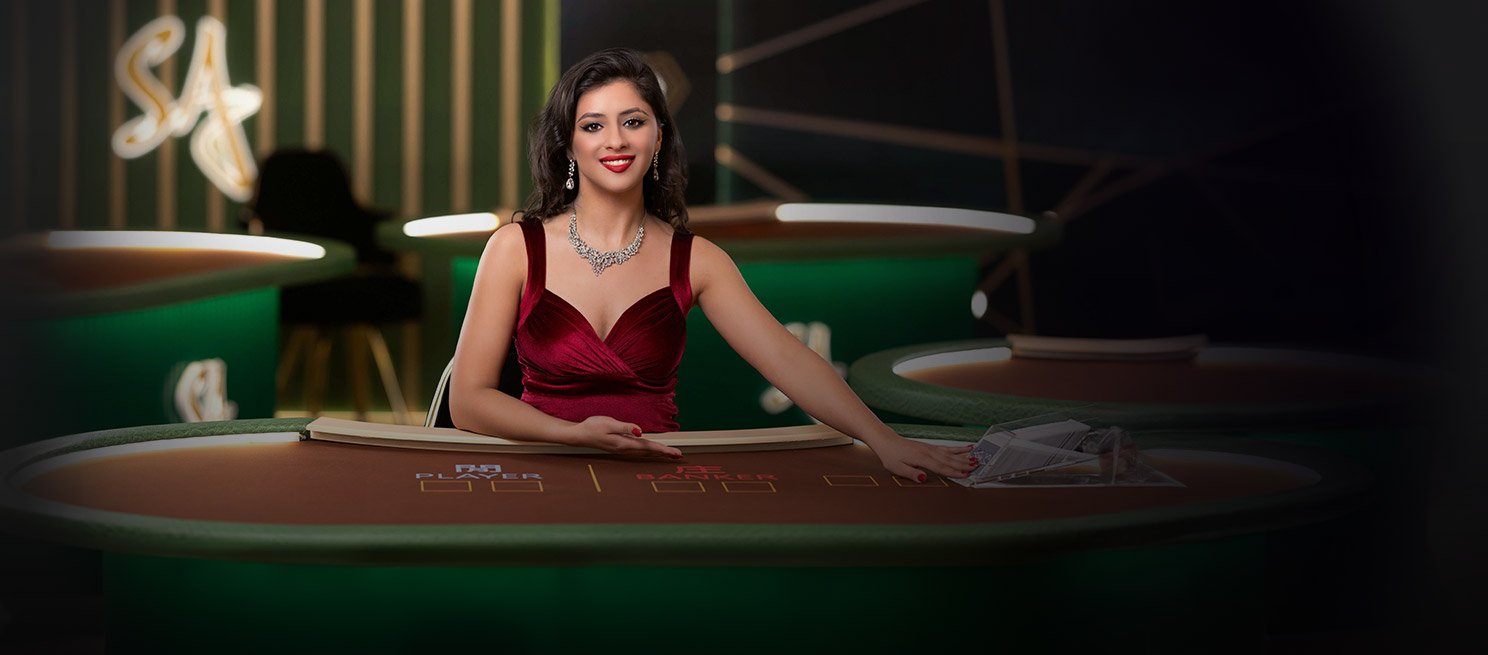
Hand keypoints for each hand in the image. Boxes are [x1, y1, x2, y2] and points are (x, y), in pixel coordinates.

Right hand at [567, 416, 682, 458]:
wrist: (579, 435)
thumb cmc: (592, 427)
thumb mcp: (608, 423)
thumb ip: (625, 427)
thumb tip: (639, 431)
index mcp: (624, 444)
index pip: (648, 447)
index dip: (663, 450)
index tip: (676, 453)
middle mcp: (625, 449)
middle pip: (649, 452)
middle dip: (664, 453)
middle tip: (679, 455)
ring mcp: (623, 449)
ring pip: (645, 452)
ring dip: (658, 453)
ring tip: (670, 454)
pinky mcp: (620, 446)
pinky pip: (639, 450)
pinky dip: (649, 451)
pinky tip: (652, 450)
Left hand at [869, 435, 975, 482]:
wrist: (887, 442)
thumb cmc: (891, 456)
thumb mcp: (897, 468)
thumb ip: (911, 473)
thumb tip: (922, 478)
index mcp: (921, 459)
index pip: (940, 467)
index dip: (953, 472)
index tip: (965, 475)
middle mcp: (928, 452)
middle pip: (949, 460)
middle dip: (963, 464)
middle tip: (977, 467)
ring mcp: (931, 448)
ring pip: (950, 454)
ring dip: (964, 457)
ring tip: (976, 459)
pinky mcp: (931, 447)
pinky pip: (947, 448)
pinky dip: (958, 448)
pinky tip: (967, 447)